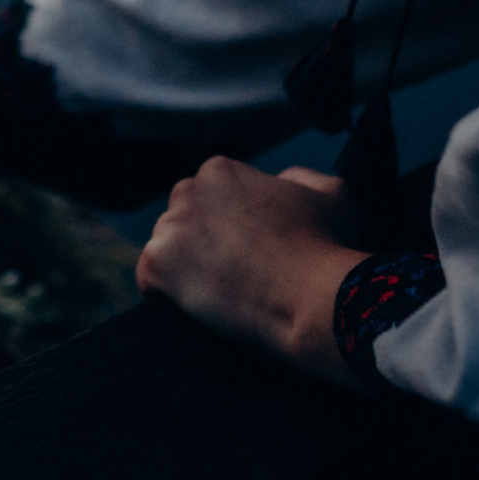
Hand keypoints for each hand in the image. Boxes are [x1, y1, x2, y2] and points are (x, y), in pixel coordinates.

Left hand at [135, 158, 368, 386]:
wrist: (314, 297)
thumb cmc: (327, 246)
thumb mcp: (329, 191)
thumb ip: (299, 177)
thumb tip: (280, 181)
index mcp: (220, 170)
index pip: (212, 196)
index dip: (232, 226)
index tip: (251, 250)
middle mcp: (186, 191)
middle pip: (184, 218)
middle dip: (203, 241)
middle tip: (233, 273)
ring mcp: (168, 229)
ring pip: (167, 248)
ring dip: (185, 268)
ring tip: (219, 294)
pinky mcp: (156, 266)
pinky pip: (148, 281)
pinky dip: (165, 296)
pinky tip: (193, 309)